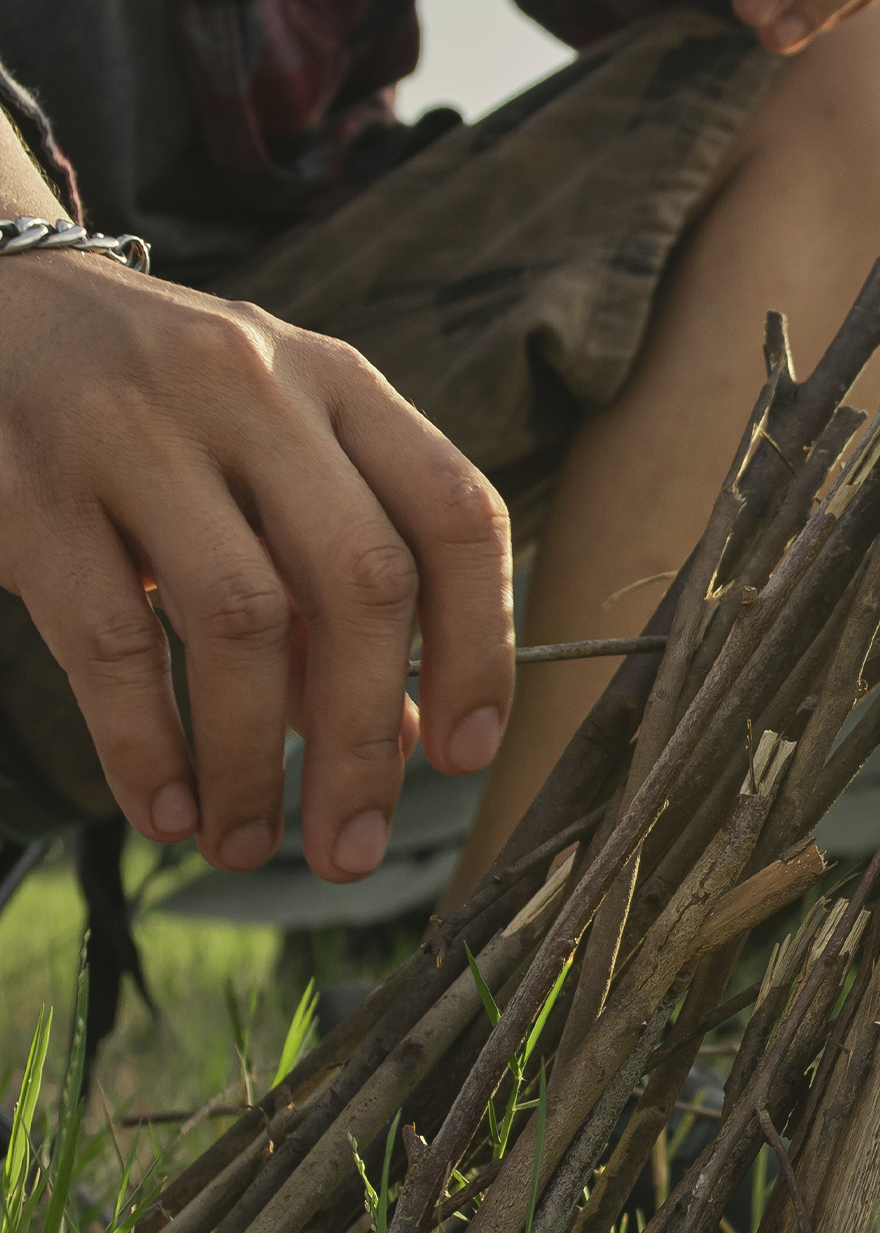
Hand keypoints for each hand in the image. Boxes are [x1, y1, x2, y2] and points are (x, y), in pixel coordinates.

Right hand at [0, 255, 513, 878]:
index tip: (463, 757)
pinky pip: (111, 641)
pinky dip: (146, 743)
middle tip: (352, 850)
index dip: (480, 644)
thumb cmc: (166, 413)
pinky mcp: (29, 489)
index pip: (456, 513)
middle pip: (362, 581)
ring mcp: (137, 432)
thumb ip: (343, 580)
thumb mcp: (275, 455)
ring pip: (239, 620)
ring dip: (250, 760)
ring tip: (247, 845)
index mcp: (338, 381)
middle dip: (365, 739)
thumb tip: (413, 737)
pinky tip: (163, 810)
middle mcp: (253, 392)